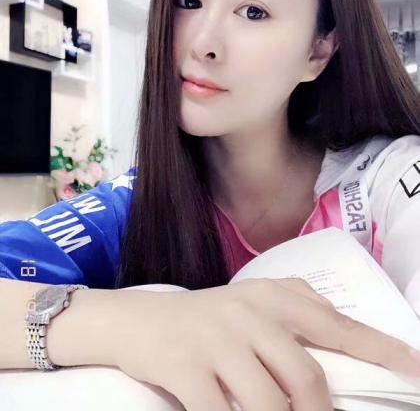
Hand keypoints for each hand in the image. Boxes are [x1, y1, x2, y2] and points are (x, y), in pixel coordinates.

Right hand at [113, 278, 419, 410]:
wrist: (136, 320)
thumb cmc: (201, 319)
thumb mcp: (248, 304)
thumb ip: (291, 314)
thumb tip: (336, 345)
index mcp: (270, 297)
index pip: (335, 325)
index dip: (379, 350)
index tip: (415, 371)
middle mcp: (247, 314)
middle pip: (306, 377)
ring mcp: (215, 339)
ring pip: (268, 403)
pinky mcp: (184, 366)